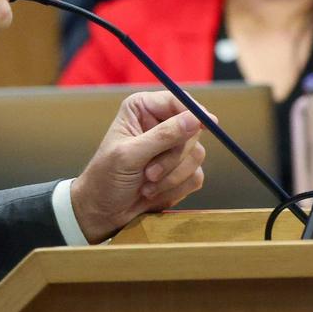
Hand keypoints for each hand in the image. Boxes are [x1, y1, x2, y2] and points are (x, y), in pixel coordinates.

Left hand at [70, 91, 207, 242]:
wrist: (103, 211)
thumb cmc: (106, 177)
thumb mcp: (130, 155)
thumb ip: (163, 136)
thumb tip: (195, 119)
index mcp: (142, 109)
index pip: (177, 101)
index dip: (194, 111)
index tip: (209, 124)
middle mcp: (159, 123)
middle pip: (192, 130)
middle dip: (173, 157)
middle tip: (150, 173)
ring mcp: (172, 148)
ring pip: (197, 155)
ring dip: (172, 176)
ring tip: (147, 184)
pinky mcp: (181, 171)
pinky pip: (196, 176)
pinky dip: (176, 188)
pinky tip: (153, 192)